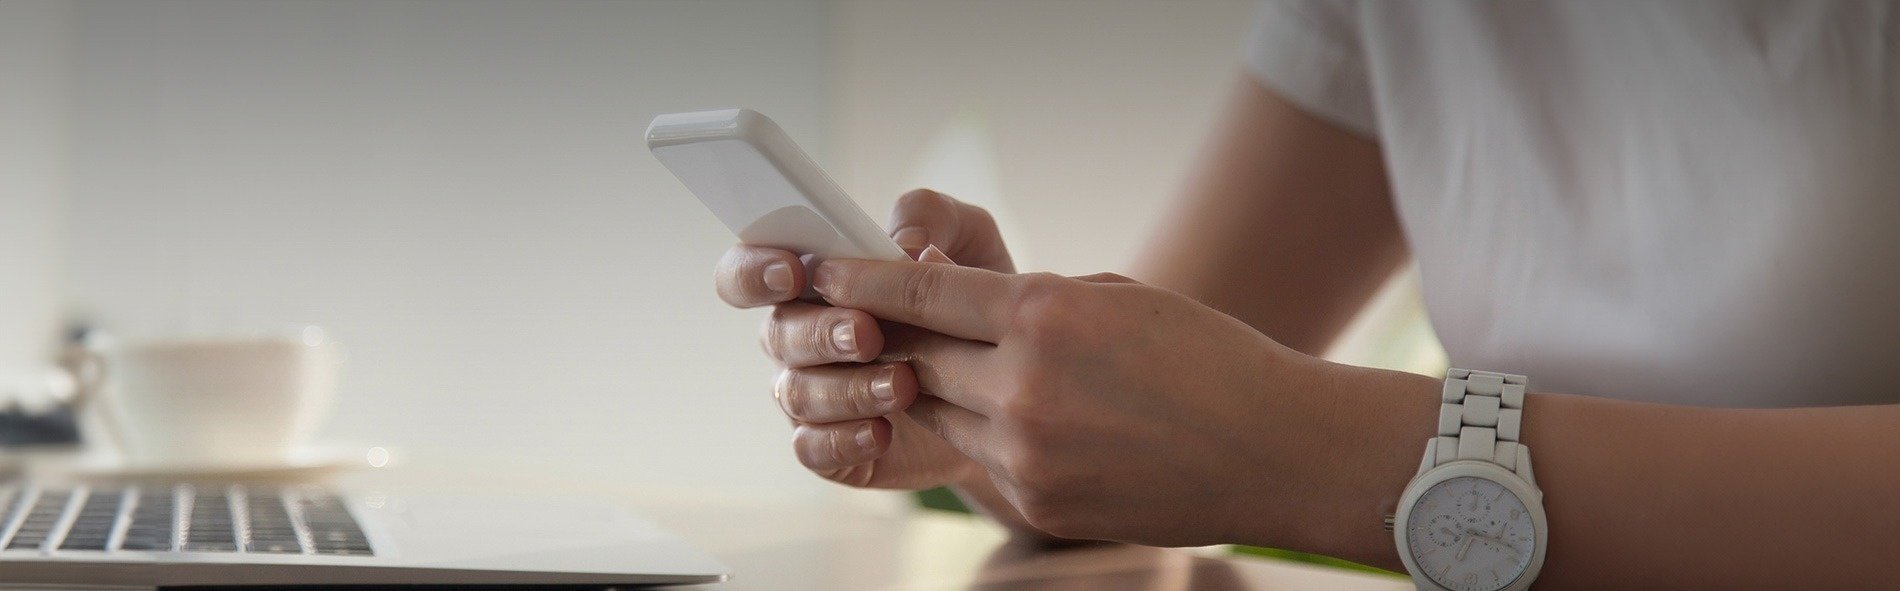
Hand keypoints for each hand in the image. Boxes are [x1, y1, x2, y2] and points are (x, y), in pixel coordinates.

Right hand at [712, 189, 1014, 490]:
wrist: (1010, 384)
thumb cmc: (974, 300)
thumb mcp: (970, 242)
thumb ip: (933, 217)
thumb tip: (903, 241)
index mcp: (813, 283)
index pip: (748, 271)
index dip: (754, 271)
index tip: (793, 273)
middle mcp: (800, 337)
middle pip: (778, 333)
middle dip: (821, 332)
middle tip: (869, 333)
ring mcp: (812, 395)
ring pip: (797, 393)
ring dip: (846, 388)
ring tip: (902, 385)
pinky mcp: (832, 448)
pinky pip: (813, 448)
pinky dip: (844, 439)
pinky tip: (883, 431)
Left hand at [808, 255, 1352, 546]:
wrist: (1274, 450)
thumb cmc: (1207, 359)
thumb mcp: (1114, 296)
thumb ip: (1031, 300)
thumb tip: (964, 303)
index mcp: (1042, 315)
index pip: (919, 293)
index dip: (860, 281)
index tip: (822, 272)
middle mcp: (1022, 385)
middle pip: (914, 358)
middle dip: (893, 340)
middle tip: (878, 324)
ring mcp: (1025, 452)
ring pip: (941, 413)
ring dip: (941, 390)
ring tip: (976, 372)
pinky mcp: (1035, 502)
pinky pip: (981, 458)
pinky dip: (989, 435)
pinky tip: (1035, 422)